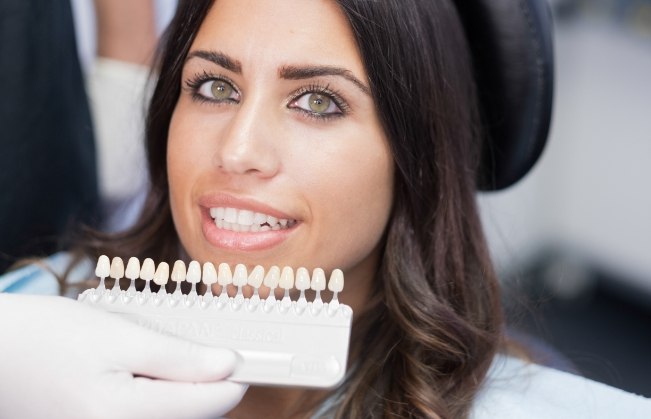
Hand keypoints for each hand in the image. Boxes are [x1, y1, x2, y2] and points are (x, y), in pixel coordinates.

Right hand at [0, 293, 245, 418]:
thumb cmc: (47, 338)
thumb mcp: (120, 336)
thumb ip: (178, 358)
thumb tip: (228, 366)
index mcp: (122, 416)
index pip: (208, 404)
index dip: (233, 377)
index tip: (247, 358)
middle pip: (190, 417)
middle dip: (202, 385)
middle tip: (199, 350)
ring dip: (178, 394)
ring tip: (157, 361)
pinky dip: (154, 401)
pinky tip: (139, 378)